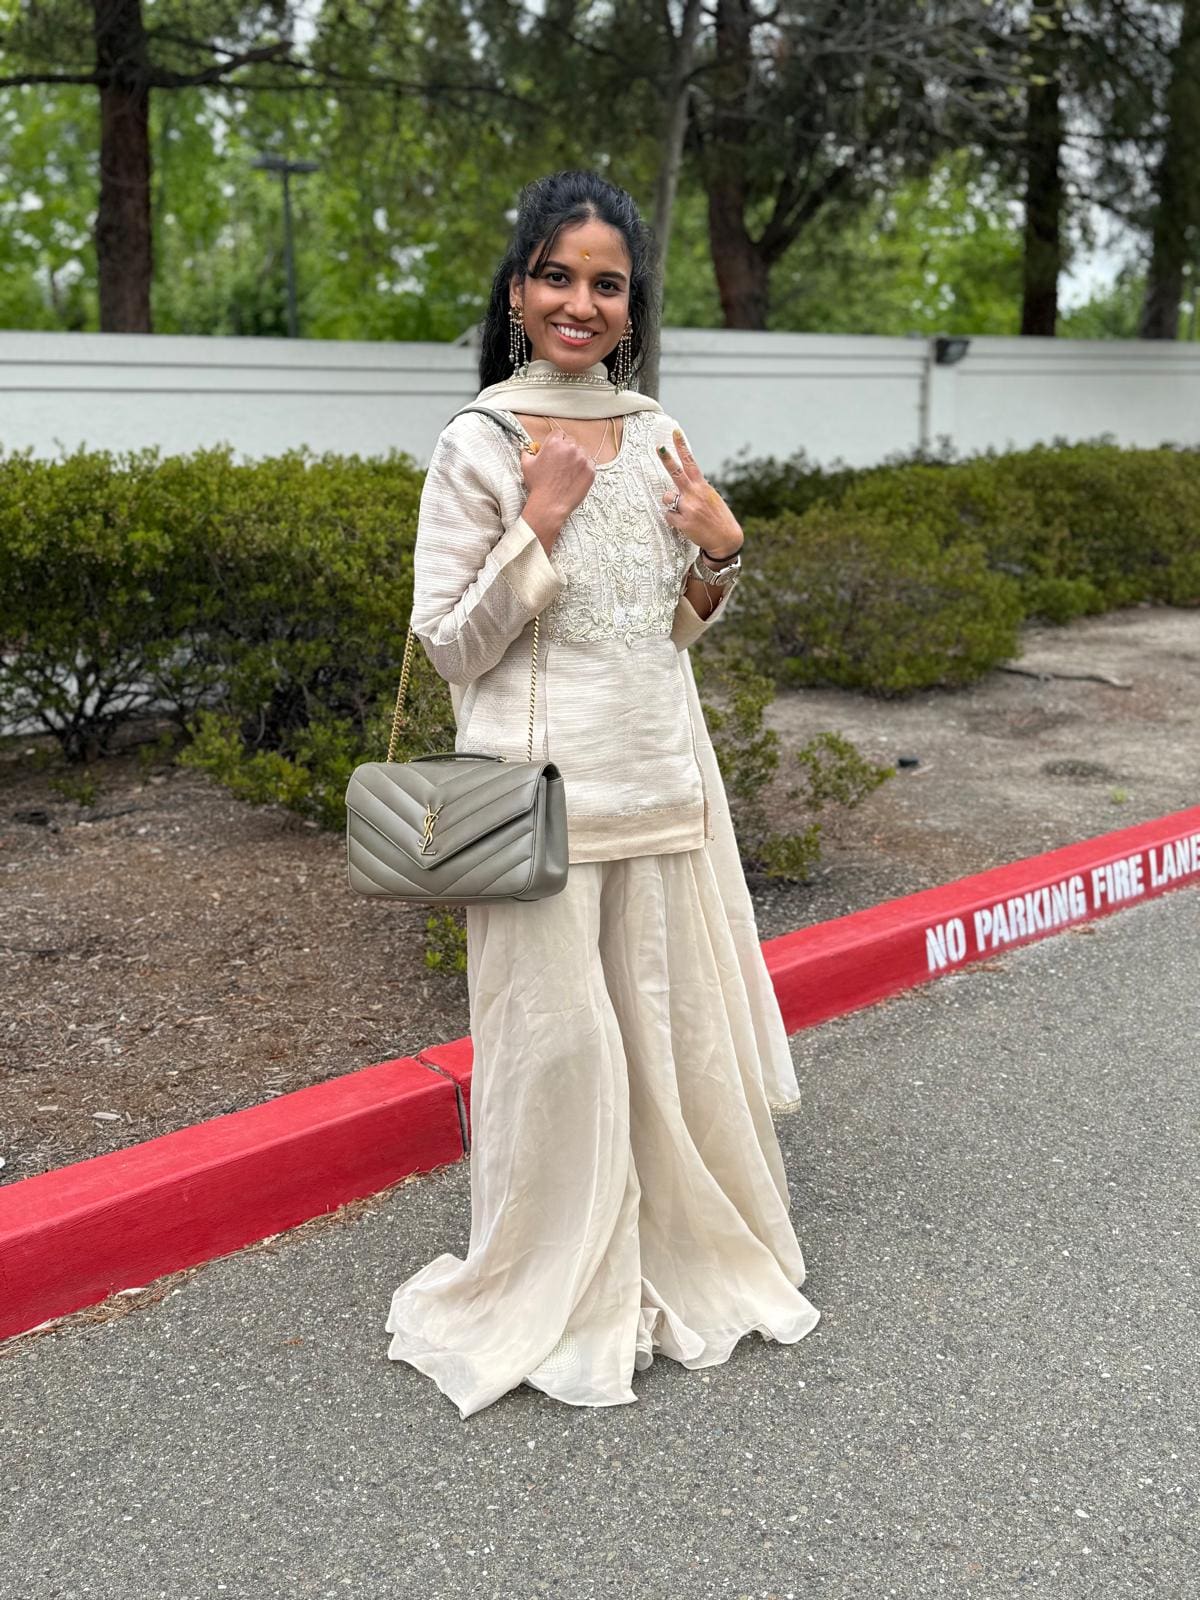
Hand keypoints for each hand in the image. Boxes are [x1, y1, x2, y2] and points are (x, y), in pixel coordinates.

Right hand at [520, 426, 595, 529]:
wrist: (550, 505)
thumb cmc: (538, 486)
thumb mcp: (527, 465)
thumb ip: (527, 452)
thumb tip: (527, 448)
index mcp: (554, 443)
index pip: (558, 434)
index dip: (556, 442)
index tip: (555, 450)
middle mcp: (570, 448)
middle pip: (571, 442)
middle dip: (566, 449)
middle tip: (561, 463)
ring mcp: (582, 459)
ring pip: (581, 452)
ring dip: (576, 458)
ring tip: (568, 471)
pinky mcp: (590, 470)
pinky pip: (589, 464)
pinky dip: (584, 469)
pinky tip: (575, 477)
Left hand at [656, 428, 744, 558]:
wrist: (726, 539)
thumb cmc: (717, 517)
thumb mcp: (710, 498)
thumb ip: (697, 489)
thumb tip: (681, 483)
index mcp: (702, 486)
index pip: (690, 462)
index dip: (681, 447)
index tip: (675, 433)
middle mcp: (695, 494)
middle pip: (676, 473)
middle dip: (667, 459)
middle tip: (659, 447)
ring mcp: (689, 508)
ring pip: (668, 497)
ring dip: (672, 503)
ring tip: (685, 512)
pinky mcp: (684, 522)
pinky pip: (669, 516)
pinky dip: (674, 520)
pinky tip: (685, 524)